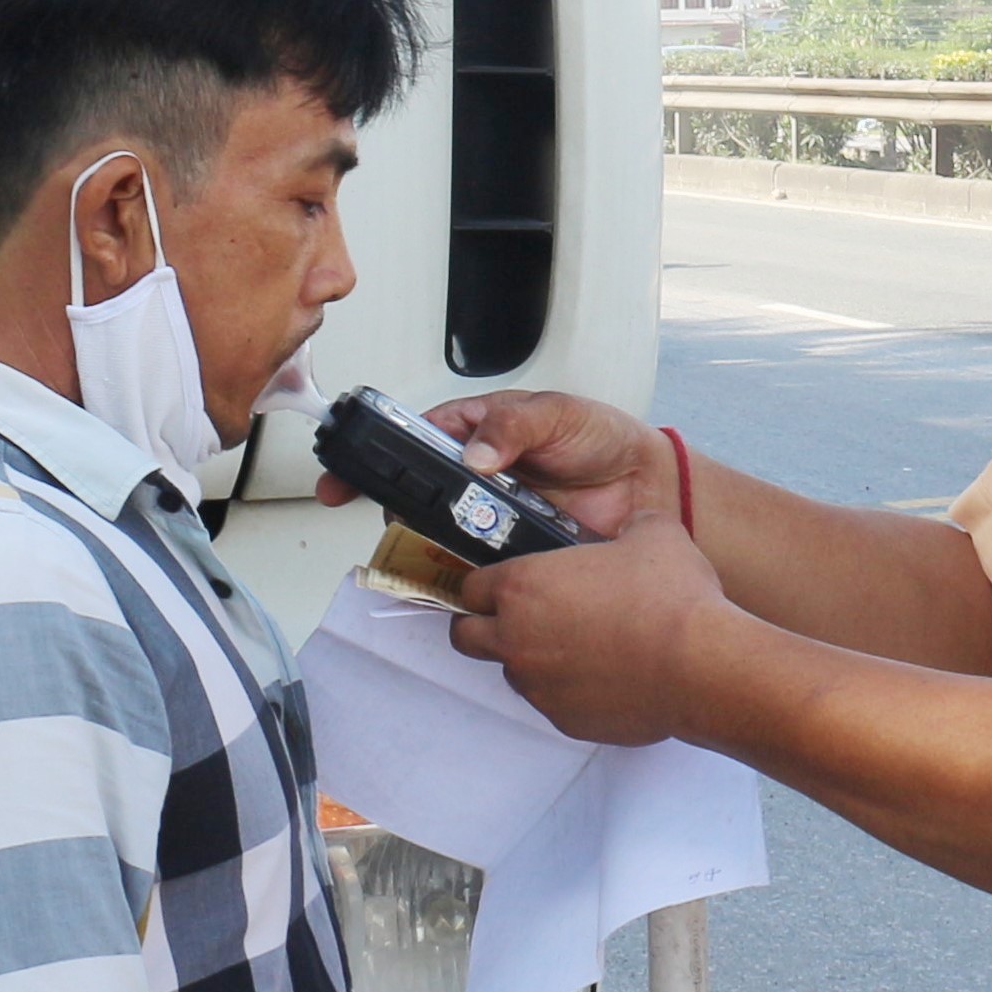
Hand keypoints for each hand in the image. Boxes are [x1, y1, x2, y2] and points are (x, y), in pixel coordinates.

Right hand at [313, 388, 676, 539]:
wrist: (645, 485)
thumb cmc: (600, 437)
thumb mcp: (555, 413)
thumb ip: (513, 426)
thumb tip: (475, 452)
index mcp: (477, 431)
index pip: (412, 439)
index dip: (375, 457)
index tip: (345, 478)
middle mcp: (475, 475)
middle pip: (417, 492)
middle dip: (393, 507)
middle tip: (385, 521)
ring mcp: (490, 515)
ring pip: (440, 532)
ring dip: (426, 544)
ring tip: (420, 551)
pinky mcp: (510, 550)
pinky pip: (477, 564)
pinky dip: (464, 572)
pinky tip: (460, 577)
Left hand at [450, 514, 739, 747]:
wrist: (699, 666)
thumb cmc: (669, 598)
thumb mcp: (652, 533)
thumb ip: (627, 526)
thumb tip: (634, 525)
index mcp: (523, 586)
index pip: (470, 587)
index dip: (484, 583)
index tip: (502, 583)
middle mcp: (517, 639)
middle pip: (466, 637)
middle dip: (482, 627)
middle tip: (519, 618)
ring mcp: (539, 685)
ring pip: (512, 672)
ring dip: (531, 658)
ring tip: (578, 645)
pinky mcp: (565, 720)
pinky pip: (553, 702)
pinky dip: (569, 690)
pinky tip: (606, 675)